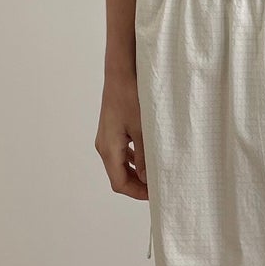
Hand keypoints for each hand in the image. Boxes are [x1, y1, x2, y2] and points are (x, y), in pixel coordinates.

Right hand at [96, 72, 148, 199]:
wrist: (121, 72)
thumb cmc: (131, 97)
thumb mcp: (143, 128)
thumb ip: (145, 156)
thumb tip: (148, 180)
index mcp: (108, 148)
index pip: (119, 183)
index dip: (137, 192)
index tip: (156, 193)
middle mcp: (104, 145)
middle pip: (119, 175)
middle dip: (138, 184)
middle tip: (160, 185)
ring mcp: (107, 137)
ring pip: (120, 164)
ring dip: (137, 172)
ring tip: (157, 173)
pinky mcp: (113, 129)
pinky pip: (122, 151)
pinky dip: (134, 159)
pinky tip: (149, 156)